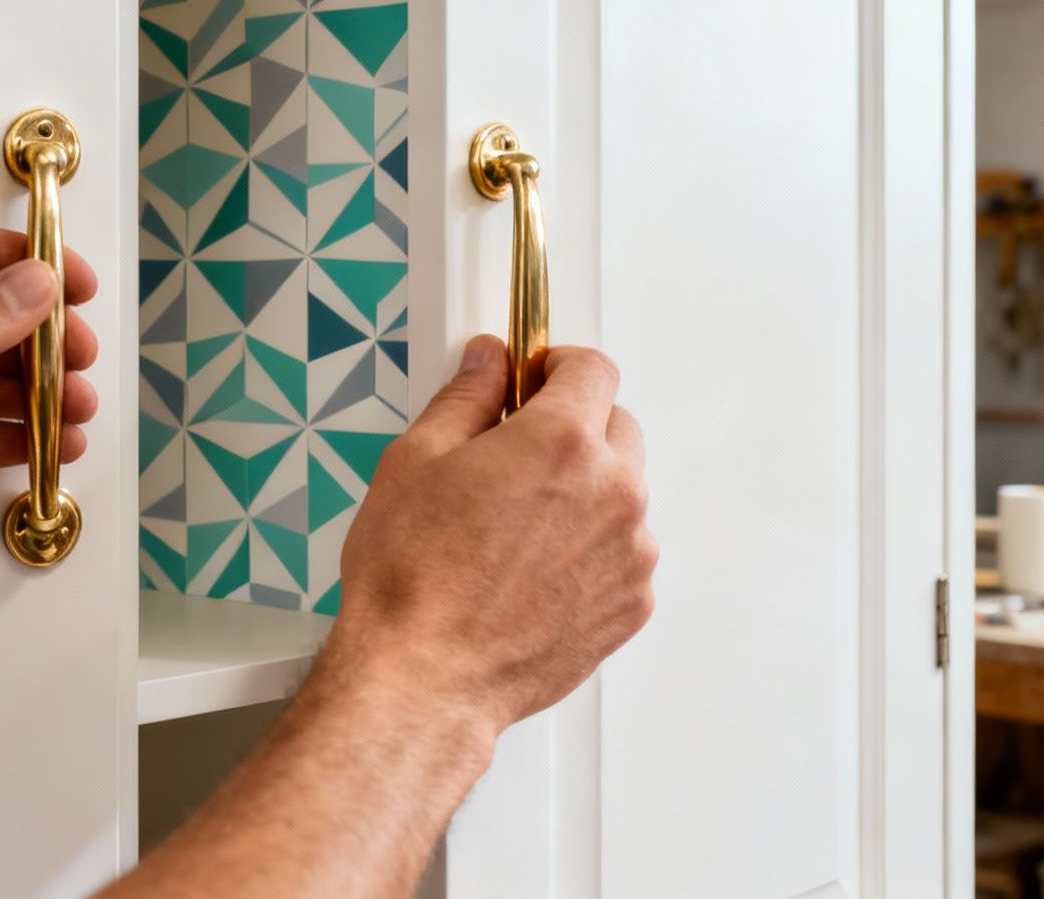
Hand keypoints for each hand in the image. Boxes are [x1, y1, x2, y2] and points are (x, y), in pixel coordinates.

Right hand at [326, 337, 654, 733]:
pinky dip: (590, 552)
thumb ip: (466, 397)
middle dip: (572, 429)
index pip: (593, 369)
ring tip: (516, 529)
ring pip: (623, 494)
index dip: (558, 366)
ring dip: (585, 493)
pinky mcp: (631, 605)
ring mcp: (630, 553)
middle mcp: (613, 492)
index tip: (538, 379)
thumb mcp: (415, 460)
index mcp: (563, 442)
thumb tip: (487, 364)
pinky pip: (622, 554)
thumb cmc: (412, 581)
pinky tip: (532, 572)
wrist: (422, 678)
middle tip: (515, 458)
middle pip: (616, 426)